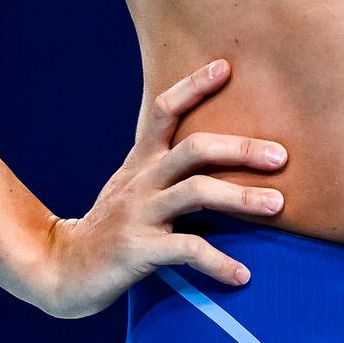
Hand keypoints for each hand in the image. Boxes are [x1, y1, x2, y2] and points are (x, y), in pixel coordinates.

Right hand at [32, 58, 286, 318]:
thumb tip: (220, 157)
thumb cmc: (111, 228)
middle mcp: (141, 181)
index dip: (193, 86)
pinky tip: (242, 276)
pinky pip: (186, 250)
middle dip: (240, 148)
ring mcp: (139, 213)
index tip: (226, 66)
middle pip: (194, 148)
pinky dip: (218, 262)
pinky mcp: (138, 249)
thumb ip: (166, 171)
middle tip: (281, 156)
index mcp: (141, 162)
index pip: (165, 110)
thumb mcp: (133, 188)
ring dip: (241, 198)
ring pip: (197, 192)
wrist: (61, 267)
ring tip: (278, 205)